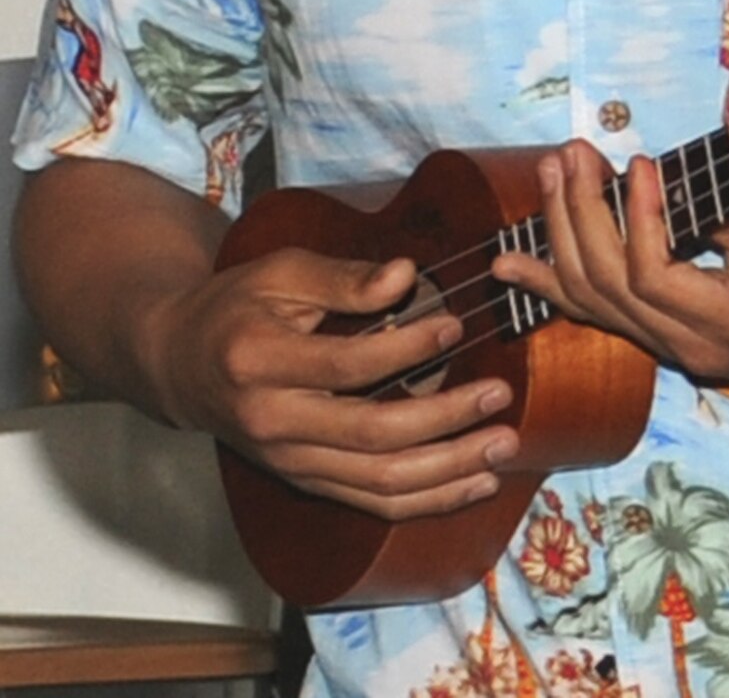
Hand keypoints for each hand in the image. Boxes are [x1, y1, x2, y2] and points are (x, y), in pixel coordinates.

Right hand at [142, 248, 519, 519]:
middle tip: (498, 395)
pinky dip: (430, 499)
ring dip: (450, 470)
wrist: (179, 364)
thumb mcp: (280, 273)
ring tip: (503, 447)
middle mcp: (274, 423)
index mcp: (261, 363)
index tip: (455, 326)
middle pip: (372, 435)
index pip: (347, 365)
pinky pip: (374, 502)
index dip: (407, 348)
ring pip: (380, 482)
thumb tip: (406, 275)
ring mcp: (290, 462)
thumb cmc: (235, 306)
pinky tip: (475, 483)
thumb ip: (344, 277)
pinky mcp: (306, 482)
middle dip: (446, 420)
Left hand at [491, 140, 728, 388]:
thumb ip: (722, 218)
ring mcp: (665, 350)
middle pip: (609, 286)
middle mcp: (688, 348)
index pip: (655, 278)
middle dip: (582, 212)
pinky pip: (591, 314)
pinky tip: (509, 261)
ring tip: (552, 173)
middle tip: (574, 154)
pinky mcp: (653, 340)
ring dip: (561, 231)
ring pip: (590, 300)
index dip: (637, 218)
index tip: (639, 163)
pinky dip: (548, 282)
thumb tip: (653, 185)